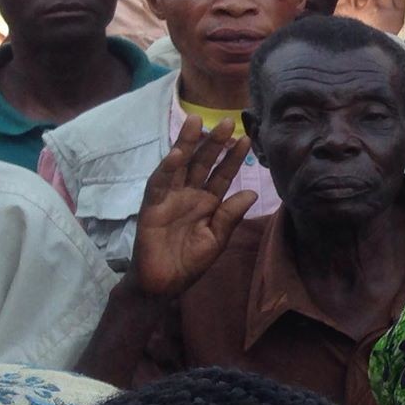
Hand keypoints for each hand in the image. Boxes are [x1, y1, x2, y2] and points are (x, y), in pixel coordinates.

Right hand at [131, 116, 258, 297]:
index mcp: (207, 202)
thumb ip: (231, 215)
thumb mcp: (217, 238)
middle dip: (213, 142)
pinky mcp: (151, 207)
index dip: (233, 158)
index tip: (247, 139)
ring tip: (196, 122)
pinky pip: (159, 185)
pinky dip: (167, 169)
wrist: (164, 283)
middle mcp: (188, 195)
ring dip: (187, 144)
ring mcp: (169, 198)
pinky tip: (177, 154)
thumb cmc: (190, 261)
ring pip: (178, 166)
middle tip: (227, 121)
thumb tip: (253, 191)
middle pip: (201, 163)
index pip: (222, 175)